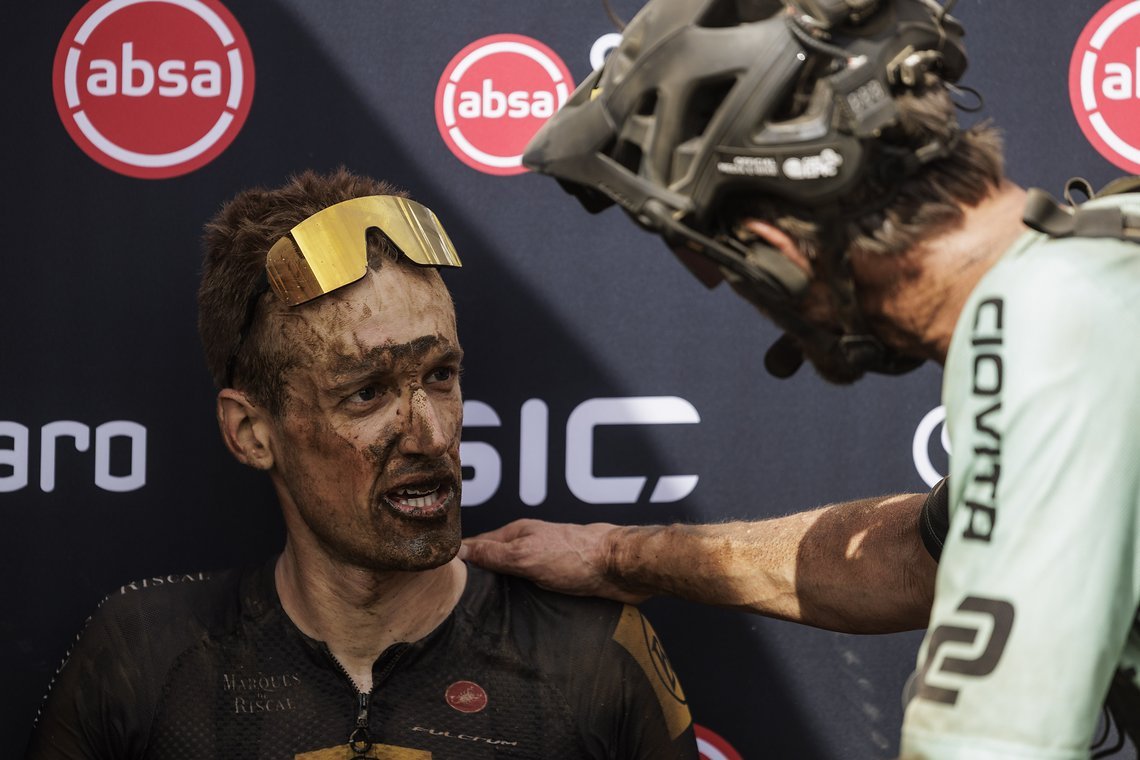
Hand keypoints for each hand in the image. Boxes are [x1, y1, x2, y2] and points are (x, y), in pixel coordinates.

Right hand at [460, 519, 647, 603]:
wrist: (621, 567)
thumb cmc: (575, 556)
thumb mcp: (525, 555)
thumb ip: (493, 554)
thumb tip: (457, 551)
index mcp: (517, 533)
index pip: (478, 546)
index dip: (459, 561)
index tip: (438, 578)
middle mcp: (529, 545)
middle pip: (494, 562)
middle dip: (476, 578)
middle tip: (452, 602)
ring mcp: (544, 563)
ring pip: (512, 578)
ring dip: (499, 591)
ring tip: (477, 614)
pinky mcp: (560, 582)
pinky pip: (531, 591)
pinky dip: (520, 601)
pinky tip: (514, 616)